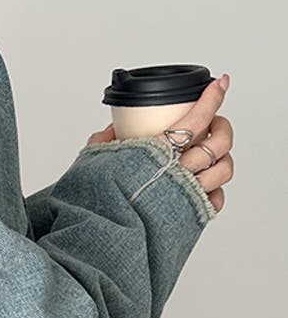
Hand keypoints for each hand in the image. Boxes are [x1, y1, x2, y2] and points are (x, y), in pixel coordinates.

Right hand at [86, 74, 234, 212]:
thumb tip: (111, 131)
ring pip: (224, 169)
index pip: (196, 118)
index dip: (213, 97)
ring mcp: (188, 194)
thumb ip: (104, 142)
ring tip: (212, 152)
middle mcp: (178, 172)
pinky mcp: (191, 215)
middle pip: (220, 142)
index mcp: (157, 153)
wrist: (101, 233)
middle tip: (214, 123)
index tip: (220, 84)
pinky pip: (216, 198)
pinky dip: (215, 189)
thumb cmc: (97, 200)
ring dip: (223, 157)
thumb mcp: (93, 161)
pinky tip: (205, 183)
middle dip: (222, 126)